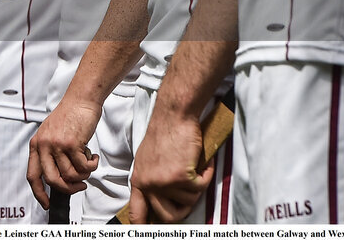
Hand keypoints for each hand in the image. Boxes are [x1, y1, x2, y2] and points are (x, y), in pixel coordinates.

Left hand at [26, 94, 101, 207]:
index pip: (33, 175)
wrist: (80, 100)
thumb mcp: (51, 134)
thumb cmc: (68, 117)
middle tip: (79, 186)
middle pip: (52, 180)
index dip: (39, 193)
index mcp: (36, 144)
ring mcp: (57, 144)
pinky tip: (93, 157)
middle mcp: (44, 145)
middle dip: (68, 188)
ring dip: (83, 175)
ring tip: (87, 164)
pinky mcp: (71, 144)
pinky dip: (91, 166)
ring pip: (70, 176)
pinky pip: (83, 167)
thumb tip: (57, 178)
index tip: (46, 203)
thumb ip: (50, 154)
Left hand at [127, 107, 212, 223]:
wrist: (173, 116)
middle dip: (184, 208)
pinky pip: (201, 187)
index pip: (137, 214)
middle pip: (168, 217)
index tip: (151, 232)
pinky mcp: (181, 177)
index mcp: (139, 181)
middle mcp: (149, 184)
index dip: (144, 228)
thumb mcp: (147, 162)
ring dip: (196, 185)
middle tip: (190, 192)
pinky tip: (202, 163)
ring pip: (189, 200)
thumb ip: (150, 182)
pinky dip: (206, 175)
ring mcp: (164, 182)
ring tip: (192, 166)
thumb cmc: (163, 136)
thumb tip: (158, 204)